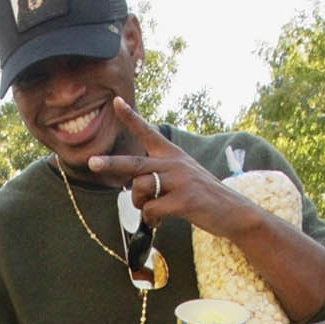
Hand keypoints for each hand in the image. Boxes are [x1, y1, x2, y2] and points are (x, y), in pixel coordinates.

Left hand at [89, 99, 259, 241]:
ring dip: (140, 204)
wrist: (233, 211)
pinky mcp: (183, 200)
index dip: (131, 118)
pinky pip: (152, 210)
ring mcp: (179, 181)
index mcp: (172, 154)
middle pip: (135, 163)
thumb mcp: (182, 177)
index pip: (148, 132)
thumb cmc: (202, 196)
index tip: (116, 102)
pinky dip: (152, 219)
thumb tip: (135, 189)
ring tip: (154, 211)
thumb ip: (158, 177)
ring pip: (141, 189)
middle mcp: (174, 163)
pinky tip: (161, 221)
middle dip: (111, 163)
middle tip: (91, 163)